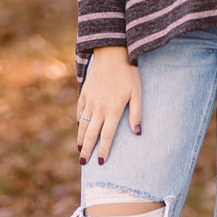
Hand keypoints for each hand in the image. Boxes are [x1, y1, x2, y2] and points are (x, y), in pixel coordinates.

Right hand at [77, 45, 141, 164]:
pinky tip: (79, 127)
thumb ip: (136, 113)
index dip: (103, 150)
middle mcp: (99, 108)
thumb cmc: (128, 73)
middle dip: (87, 150)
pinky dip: (78, 121)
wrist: (112, 53)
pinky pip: (79, 111)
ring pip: (82, 124)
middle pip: (91, 134)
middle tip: (84, 163)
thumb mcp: (137, 92)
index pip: (106, 136)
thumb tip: (138, 132)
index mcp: (113, 110)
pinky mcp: (84, 93)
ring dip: (81, 138)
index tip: (101, 162)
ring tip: (80, 150)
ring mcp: (89, 100)